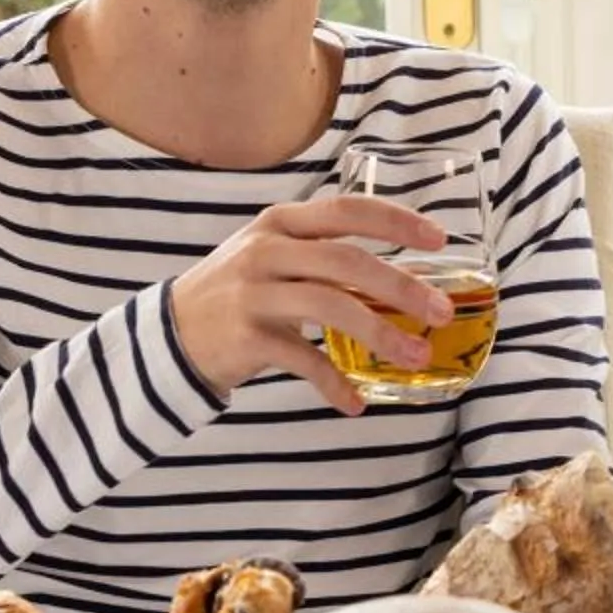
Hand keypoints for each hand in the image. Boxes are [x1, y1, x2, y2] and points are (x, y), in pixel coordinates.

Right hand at [164, 196, 455, 415]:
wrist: (171, 333)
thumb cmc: (239, 292)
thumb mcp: (276, 258)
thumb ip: (328, 259)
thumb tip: (408, 280)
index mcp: (281, 223)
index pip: (347, 210)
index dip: (397, 222)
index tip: (440, 238)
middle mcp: (267, 251)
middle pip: (347, 261)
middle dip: (401, 287)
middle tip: (442, 311)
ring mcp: (255, 293)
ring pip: (331, 307)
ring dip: (381, 335)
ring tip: (417, 358)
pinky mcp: (246, 337)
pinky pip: (303, 360)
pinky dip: (333, 384)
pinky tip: (355, 403)